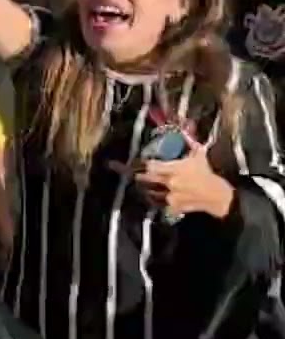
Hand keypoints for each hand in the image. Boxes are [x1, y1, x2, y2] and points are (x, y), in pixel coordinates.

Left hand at [110, 133, 235, 218]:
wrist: (217, 196)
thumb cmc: (206, 173)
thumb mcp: (198, 156)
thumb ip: (190, 144)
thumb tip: (186, 131)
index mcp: (174, 169)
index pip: (150, 166)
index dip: (139, 164)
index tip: (129, 161)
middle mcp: (169, 183)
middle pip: (143, 179)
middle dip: (135, 174)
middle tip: (122, 170)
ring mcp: (169, 196)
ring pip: (147, 192)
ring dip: (141, 188)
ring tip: (136, 183)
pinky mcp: (171, 207)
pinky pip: (155, 204)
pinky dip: (151, 199)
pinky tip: (148, 195)